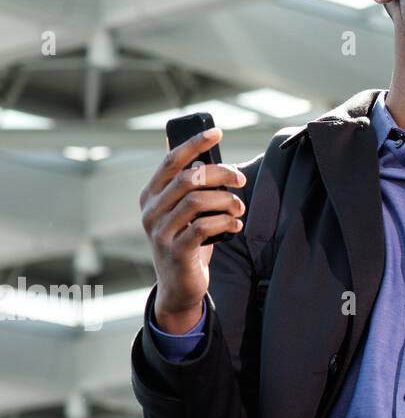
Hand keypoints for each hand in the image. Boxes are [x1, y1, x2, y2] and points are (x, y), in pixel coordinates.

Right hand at [139, 127, 246, 333]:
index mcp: (151, 194)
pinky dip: (226, 222)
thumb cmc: (185, 238)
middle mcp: (151, 211)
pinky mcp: (176, 251)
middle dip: (222, 174)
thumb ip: (183, 182)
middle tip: (241, 181)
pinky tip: (236, 225)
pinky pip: (204, 227)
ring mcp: (160, 232)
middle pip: (189, 178)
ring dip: (227, 201)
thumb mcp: (180, 209)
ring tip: (239, 209)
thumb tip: (189, 143)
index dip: (195, 143)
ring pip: (198, 201)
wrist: (178, 285)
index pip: (171, 160)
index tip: (218, 132)